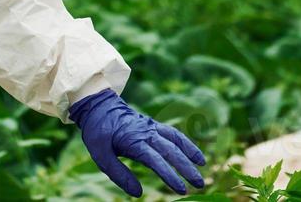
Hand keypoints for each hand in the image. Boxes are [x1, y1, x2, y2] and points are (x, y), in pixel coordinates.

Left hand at [69, 89, 205, 197]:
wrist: (97, 106)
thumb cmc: (97, 132)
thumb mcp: (100, 155)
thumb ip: (119, 174)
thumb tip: (138, 193)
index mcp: (133, 140)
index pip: (156, 160)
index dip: (170, 175)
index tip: (181, 190)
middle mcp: (146, 132)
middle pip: (171, 150)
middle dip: (187, 168)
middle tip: (200, 184)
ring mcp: (151, 127)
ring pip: (176, 139)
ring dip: (190, 152)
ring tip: (202, 166)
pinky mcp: (152, 125)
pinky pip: (172, 133)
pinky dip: (185, 142)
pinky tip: (193, 153)